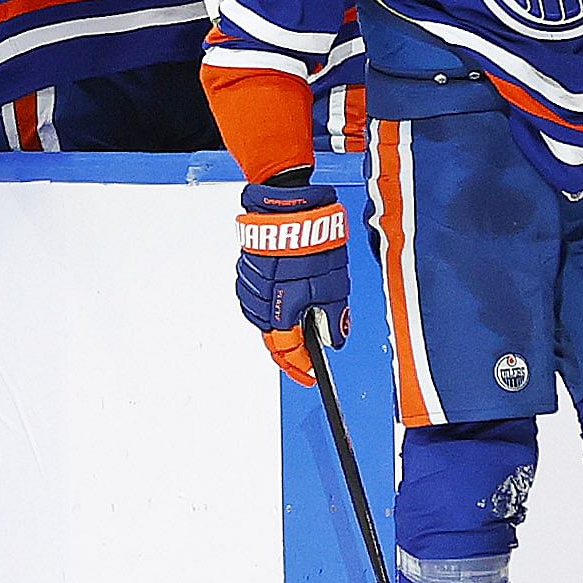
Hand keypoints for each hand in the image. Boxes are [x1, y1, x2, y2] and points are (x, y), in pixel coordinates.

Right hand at [236, 182, 349, 387]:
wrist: (286, 206)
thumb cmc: (312, 241)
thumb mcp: (335, 283)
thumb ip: (334, 315)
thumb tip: (336, 338)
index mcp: (283, 308)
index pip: (287, 350)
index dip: (299, 366)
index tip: (308, 376)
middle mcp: (261, 300)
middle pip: (271, 336)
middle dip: (289, 348)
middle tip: (304, 355)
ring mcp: (250, 284)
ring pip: (261, 317)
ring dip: (277, 324)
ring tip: (296, 323)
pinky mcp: (246, 269)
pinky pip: (254, 297)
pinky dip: (268, 303)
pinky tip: (281, 297)